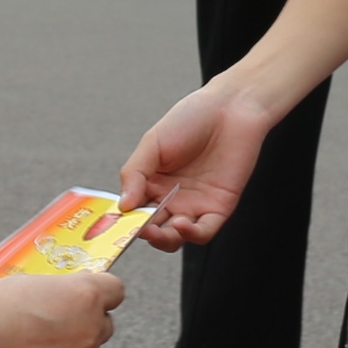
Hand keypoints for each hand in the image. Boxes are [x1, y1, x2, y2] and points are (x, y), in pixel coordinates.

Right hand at [0, 269, 123, 347]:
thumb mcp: (27, 284)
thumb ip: (57, 295)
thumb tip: (64, 303)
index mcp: (84, 297)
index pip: (114, 291)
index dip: (97, 294)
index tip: (83, 298)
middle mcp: (90, 333)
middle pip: (102, 327)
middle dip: (82, 326)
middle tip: (50, 326)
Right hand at [118, 79, 270, 244]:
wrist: (231, 108)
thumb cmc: (190, 119)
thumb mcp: (152, 142)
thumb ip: (134, 174)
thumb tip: (122, 206)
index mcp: (150, 183)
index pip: (132, 211)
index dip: (124, 221)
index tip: (116, 226)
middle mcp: (170, 198)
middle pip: (151, 228)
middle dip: (142, 233)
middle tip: (139, 229)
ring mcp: (193, 205)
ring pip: (174, 238)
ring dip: (164, 239)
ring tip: (158, 229)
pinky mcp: (218, 208)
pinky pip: (203, 232)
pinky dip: (191, 234)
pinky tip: (182, 224)